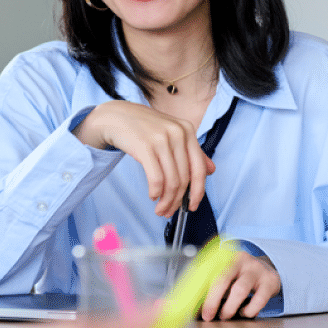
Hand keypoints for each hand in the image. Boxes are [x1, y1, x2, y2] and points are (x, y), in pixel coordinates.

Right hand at [73, 100, 214, 216]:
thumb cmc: (144, 128)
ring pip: (171, 181)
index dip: (198, 192)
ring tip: (160, 208)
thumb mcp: (171, 134)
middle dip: (178, 201)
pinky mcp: (145, 146)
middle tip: (169, 211)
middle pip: (184, 178)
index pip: (199, 168)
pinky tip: (152, 195)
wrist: (116, 116)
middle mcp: (178, 133)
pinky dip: (155, 192)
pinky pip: (156, 179)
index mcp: (187, 130)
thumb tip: (211, 170)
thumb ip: (191, 151)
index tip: (193, 206)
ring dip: (166, 201)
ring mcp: (161, 139)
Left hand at [199, 252, 280, 320]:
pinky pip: (259, 299)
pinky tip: (244, 312)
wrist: (268, 269)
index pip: (208, 271)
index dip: (200, 290)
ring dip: (230, 307)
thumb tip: (196, 305)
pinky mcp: (270, 281)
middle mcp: (241, 259)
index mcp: (226, 256)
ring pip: (240, 289)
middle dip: (212, 300)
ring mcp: (256, 269)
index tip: (195, 307)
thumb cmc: (241, 275)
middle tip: (208, 316)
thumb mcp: (226, 273)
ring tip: (225, 316)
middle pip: (223, 278)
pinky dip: (249, 310)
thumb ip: (212, 285)